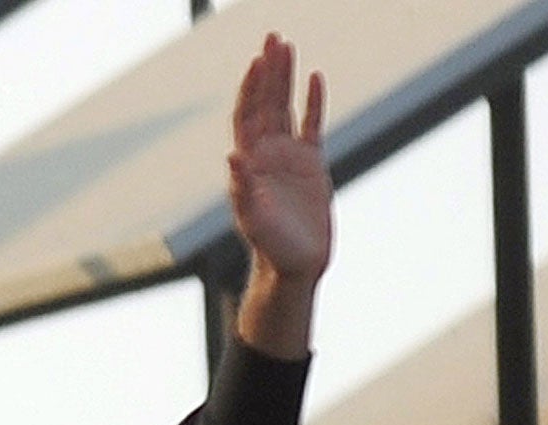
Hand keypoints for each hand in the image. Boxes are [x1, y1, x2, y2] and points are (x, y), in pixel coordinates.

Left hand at [229, 34, 330, 285]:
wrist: (295, 265)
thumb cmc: (270, 247)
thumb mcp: (254, 219)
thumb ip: (243, 189)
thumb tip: (233, 156)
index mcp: (250, 164)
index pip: (247, 116)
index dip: (250, 88)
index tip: (256, 60)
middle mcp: (267, 155)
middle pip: (266, 104)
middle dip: (268, 71)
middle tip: (272, 37)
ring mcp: (289, 158)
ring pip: (286, 108)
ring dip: (285, 78)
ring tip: (287, 46)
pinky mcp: (311, 165)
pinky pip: (312, 125)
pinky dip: (313, 102)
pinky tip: (314, 78)